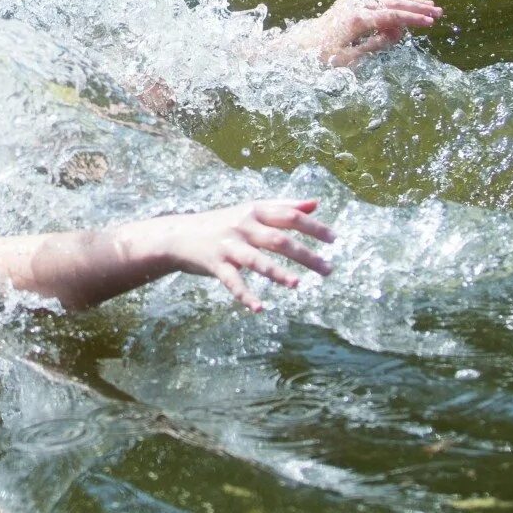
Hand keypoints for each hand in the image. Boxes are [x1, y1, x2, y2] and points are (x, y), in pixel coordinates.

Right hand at [141, 199, 334, 311]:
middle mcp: (242, 226)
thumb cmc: (221, 223)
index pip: (289, 216)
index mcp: (254, 211)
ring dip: (277, 273)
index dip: (313, 227)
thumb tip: (315, 203)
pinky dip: (245, 295)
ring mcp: (228, 245)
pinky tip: (259, 308)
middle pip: (279, 240)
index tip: (334, 240)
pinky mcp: (214, 264)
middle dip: (305, 255)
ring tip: (297, 285)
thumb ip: (283, 206)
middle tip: (328, 270)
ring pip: (256, 260)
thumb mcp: (250, 210)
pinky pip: (232, 281)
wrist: (178, 235)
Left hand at [282, 0, 441, 66]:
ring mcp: (350, 3)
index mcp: (356, 20)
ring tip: (428, 5)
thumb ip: (375, 45)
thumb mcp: (349, 59)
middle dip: (417, 8)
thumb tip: (397, 32)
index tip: (431, 23)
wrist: (296, 48)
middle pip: (392, 3)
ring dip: (408, 1)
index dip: (413, 20)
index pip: (392, 16)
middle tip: (439, 12)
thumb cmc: (320, 59)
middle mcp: (354, 6)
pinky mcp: (347, 4)